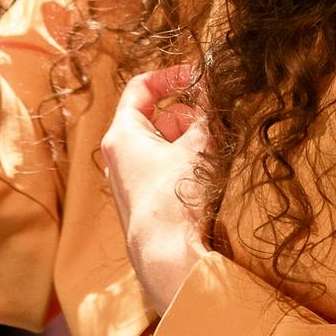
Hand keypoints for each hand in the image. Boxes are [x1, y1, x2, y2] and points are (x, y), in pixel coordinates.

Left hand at [101, 64, 208, 318]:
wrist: (167, 257)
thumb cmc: (176, 197)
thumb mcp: (199, 144)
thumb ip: (209, 109)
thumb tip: (216, 80)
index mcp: (122, 135)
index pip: (141, 88)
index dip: (172, 77)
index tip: (199, 80)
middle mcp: (118, 157)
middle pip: (159, 119)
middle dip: (191, 118)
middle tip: (217, 123)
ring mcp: (130, 183)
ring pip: (166, 147)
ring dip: (192, 144)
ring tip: (216, 154)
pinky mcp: (144, 205)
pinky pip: (167, 172)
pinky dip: (187, 167)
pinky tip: (209, 179)